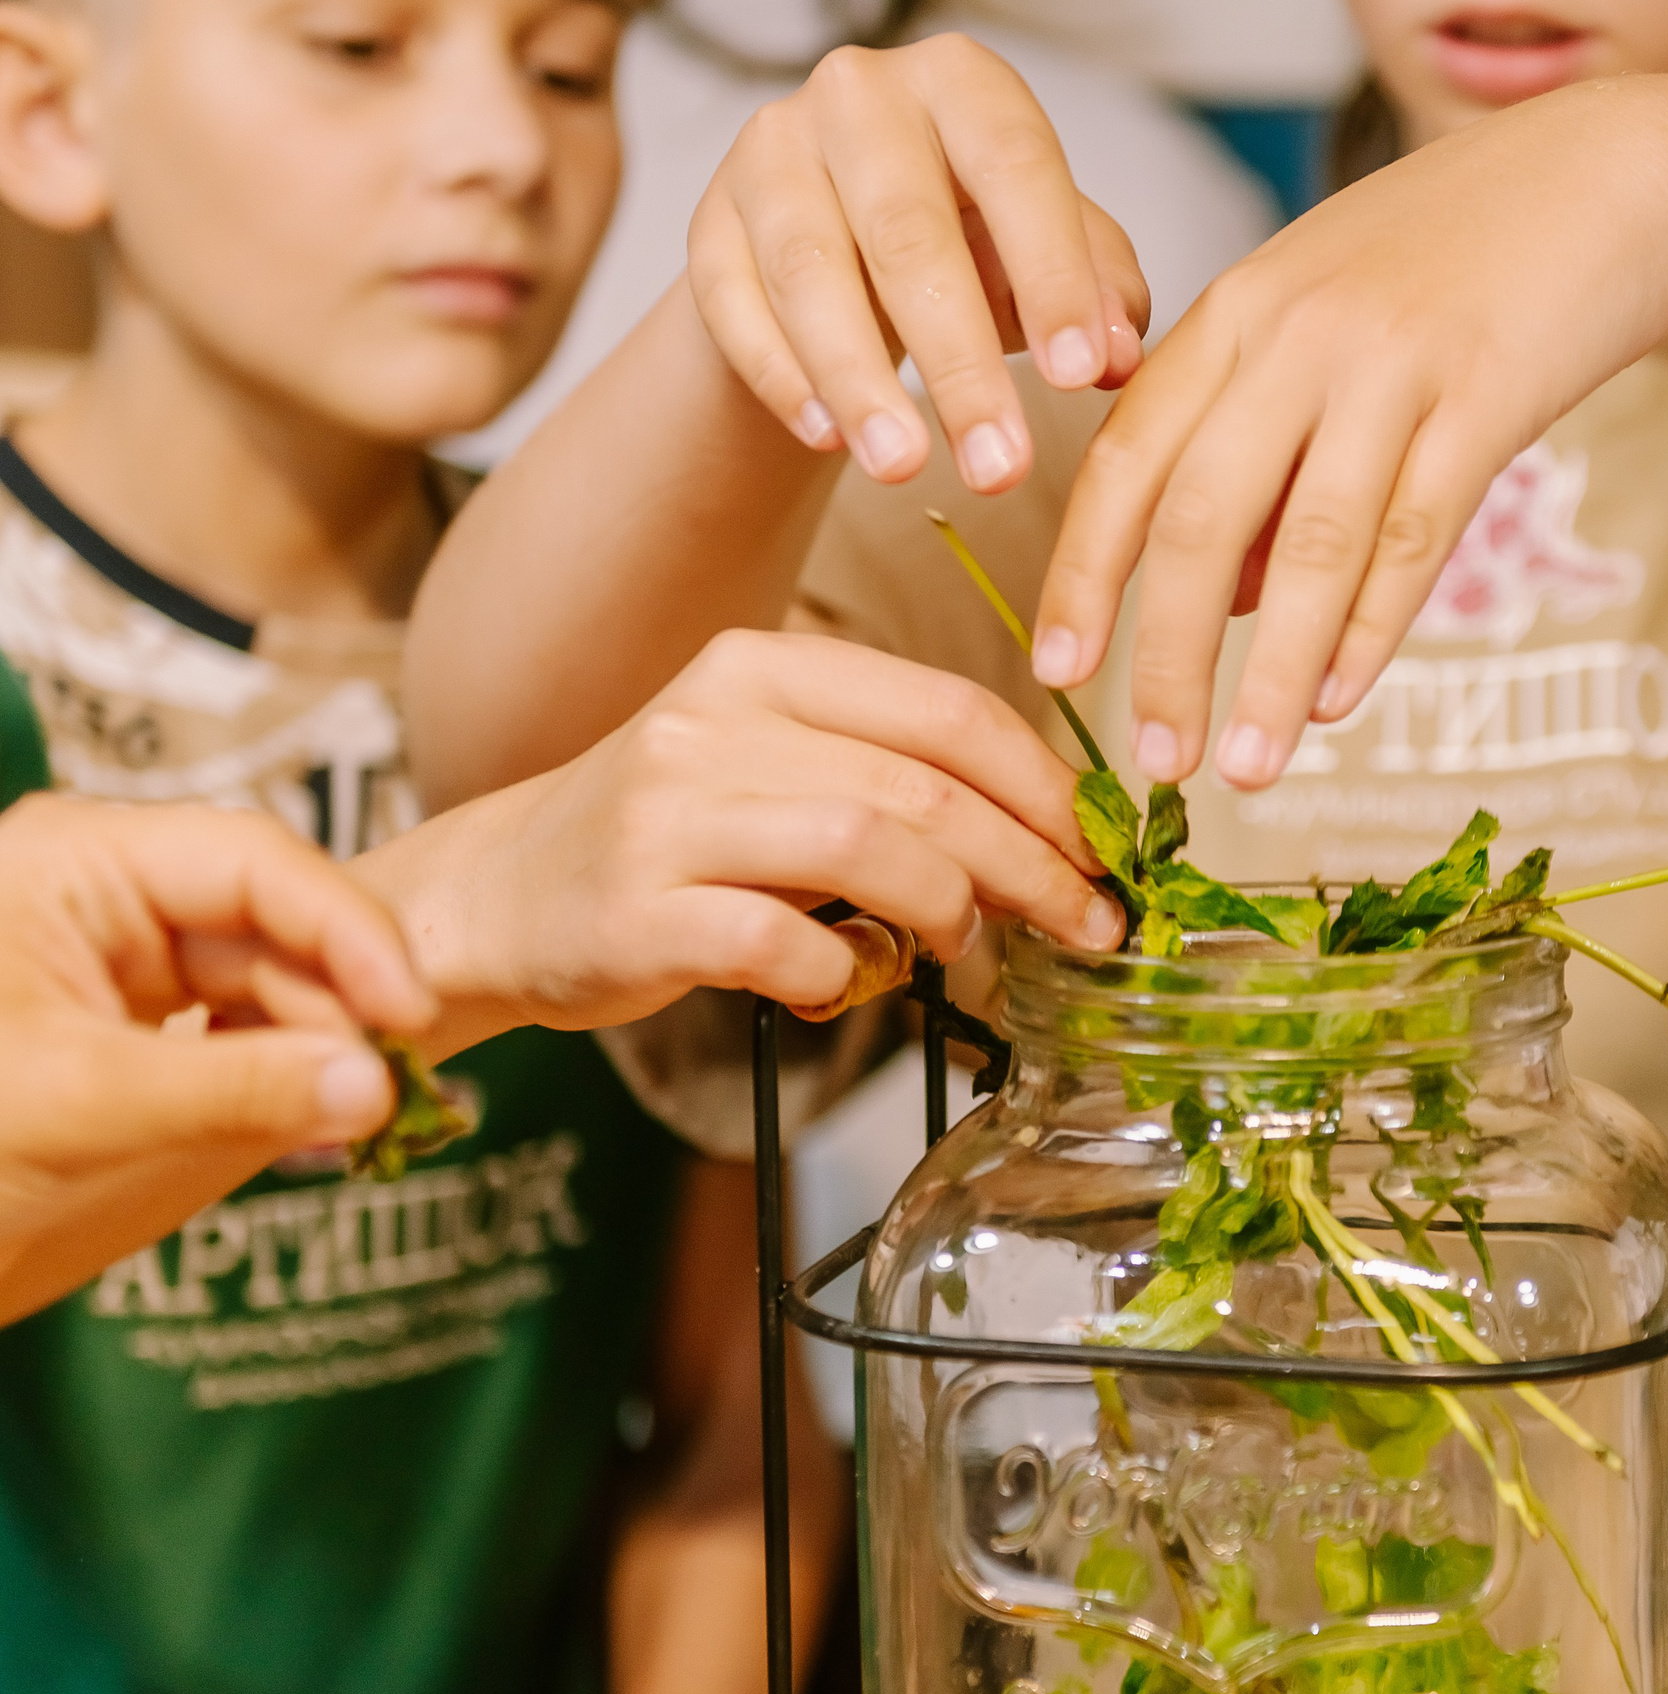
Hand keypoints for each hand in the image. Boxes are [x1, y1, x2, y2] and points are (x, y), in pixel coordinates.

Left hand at [0, 794, 435, 1320]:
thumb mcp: (80, 1107)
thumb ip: (236, 1091)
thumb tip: (380, 1089)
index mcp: (74, 860)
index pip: (256, 862)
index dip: (350, 933)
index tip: (409, 1016)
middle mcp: (102, 887)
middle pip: (270, 920)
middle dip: (336, 1003)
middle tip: (388, 1090)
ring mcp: (114, 952)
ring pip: (264, 977)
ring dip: (317, 1046)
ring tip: (352, 1120)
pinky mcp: (126, 1019)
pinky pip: (235, 1026)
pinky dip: (281, 1074)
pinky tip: (312, 1121)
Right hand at [371, 629, 1124, 1051]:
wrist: (500, 894)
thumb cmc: (673, 837)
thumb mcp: (777, 765)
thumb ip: (893, 776)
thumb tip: (1053, 834)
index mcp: (764, 668)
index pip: (949, 711)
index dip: (1048, 787)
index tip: (1102, 852)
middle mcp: (712, 723)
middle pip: (926, 787)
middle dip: (1033, 866)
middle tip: (1084, 925)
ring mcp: (666, 815)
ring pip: (866, 849)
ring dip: (947, 913)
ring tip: (961, 951)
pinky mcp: (634, 911)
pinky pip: (780, 945)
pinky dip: (839, 977)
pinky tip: (841, 987)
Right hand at [690, 32, 1149, 488]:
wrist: (847, 245)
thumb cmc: (971, 240)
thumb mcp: (1048, 255)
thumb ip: (1098, 295)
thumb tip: (1119, 360)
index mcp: (962, 82)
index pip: (1014, 167)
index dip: (1050, 275)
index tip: (1079, 378)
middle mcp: (859, 96)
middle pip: (907, 233)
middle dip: (957, 363)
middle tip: (997, 466)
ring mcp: (771, 152)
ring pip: (810, 272)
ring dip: (860, 383)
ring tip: (905, 470)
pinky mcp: (709, 222)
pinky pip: (734, 303)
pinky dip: (782, 378)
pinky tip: (827, 439)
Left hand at [1030, 78, 1667, 788]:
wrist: (1613, 170)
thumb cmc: (1459, 257)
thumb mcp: (1327, 328)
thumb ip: (1264, 452)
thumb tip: (1225, 601)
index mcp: (1237, 311)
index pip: (1127, 457)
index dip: (1085, 572)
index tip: (1058, 671)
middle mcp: (1295, 333)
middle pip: (1197, 516)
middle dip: (1165, 653)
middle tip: (1153, 759)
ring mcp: (1392, 361)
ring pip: (1307, 545)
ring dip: (1270, 675)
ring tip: (1245, 769)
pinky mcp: (1488, 394)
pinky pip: (1413, 535)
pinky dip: (1369, 631)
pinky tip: (1339, 705)